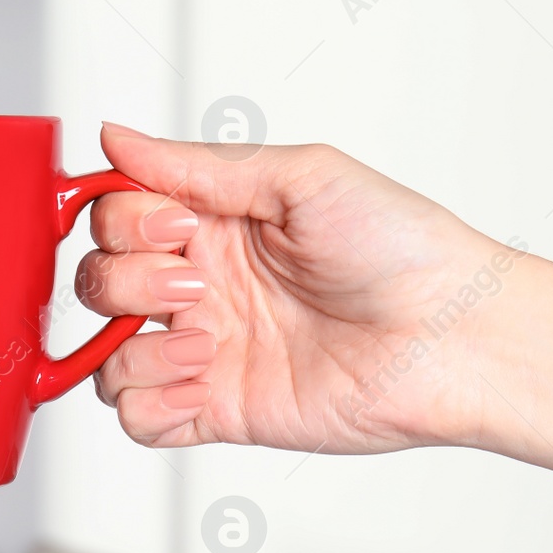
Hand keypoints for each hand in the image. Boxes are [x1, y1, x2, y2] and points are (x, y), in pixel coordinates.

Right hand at [81, 123, 519, 452]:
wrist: (453, 338)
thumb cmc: (402, 249)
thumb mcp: (302, 177)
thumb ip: (198, 164)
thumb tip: (117, 136)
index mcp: (216, 223)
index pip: (116, 215)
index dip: (126, 222)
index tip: (178, 228)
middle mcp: (203, 285)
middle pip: (99, 281)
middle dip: (129, 283)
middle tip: (196, 286)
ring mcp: (207, 350)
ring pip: (107, 352)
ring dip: (135, 347)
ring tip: (205, 342)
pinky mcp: (218, 409)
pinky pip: (137, 416)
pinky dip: (150, 402)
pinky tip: (201, 383)